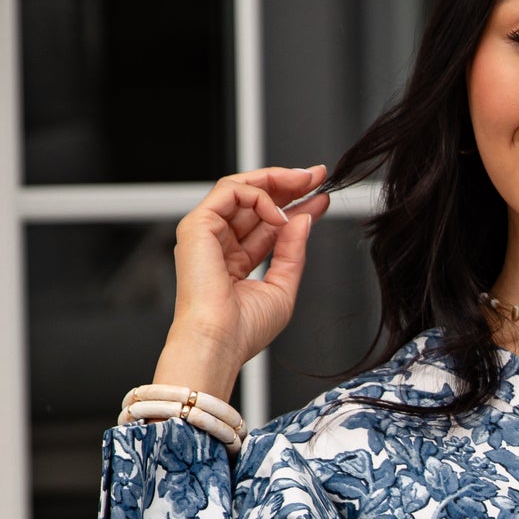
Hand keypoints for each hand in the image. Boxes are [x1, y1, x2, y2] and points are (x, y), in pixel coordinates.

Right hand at [154, 165, 330, 401]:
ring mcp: (205, 233)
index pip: (267, 224)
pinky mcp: (197, 225)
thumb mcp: (282, 287)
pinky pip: (230, 192)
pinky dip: (258, 196)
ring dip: (276, 181)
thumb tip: (303, 218)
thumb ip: (292, 251)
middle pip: (255, 201)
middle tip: (318, 176)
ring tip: (306, 182)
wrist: (219, 342)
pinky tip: (279, 213)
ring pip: (241, 188)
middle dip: (288, 184)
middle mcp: (218, 243)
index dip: (295, 207)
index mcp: (234, 261)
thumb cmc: (243, 330)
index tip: (322, 198)